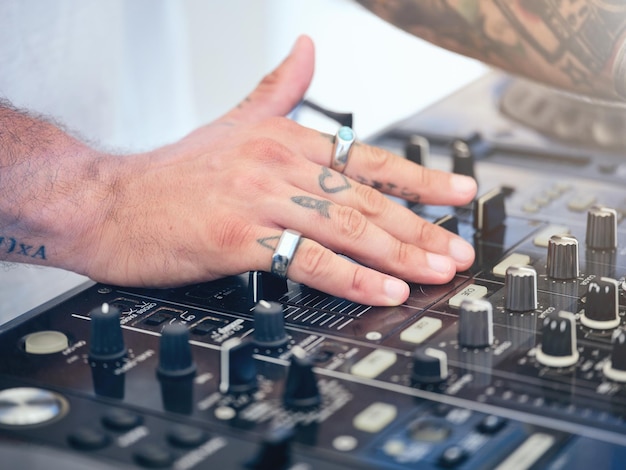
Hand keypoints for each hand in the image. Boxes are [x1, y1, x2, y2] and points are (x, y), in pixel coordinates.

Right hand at [75, 35, 476, 305]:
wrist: (107, 201)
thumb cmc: (172, 174)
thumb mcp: (232, 121)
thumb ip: (278, 88)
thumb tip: (308, 49)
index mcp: (282, 138)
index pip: (367, 158)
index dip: (420, 179)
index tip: (459, 194)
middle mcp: (276, 163)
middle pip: (366, 198)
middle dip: (420, 227)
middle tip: (457, 249)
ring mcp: (258, 199)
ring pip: (346, 227)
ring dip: (399, 253)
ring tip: (436, 272)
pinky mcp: (237, 237)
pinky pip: (306, 260)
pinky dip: (351, 277)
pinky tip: (383, 290)